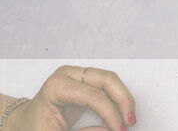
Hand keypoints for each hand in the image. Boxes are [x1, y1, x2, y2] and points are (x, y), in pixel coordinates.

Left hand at [7, 66, 135, 130]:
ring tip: (127, 119)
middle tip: (130, 121)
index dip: (110, 113)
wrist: (24, 122)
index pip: (93, 96)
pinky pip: (108, 85)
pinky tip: (119, 113)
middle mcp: (68, 74)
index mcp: (56, 86)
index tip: (118, 129)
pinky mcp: (85, 79)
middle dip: (123, 100)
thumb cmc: (34, 128)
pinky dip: (117, 98)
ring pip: (111, 80)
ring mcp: (77, 74)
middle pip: (107, 80)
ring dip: (123, 98)